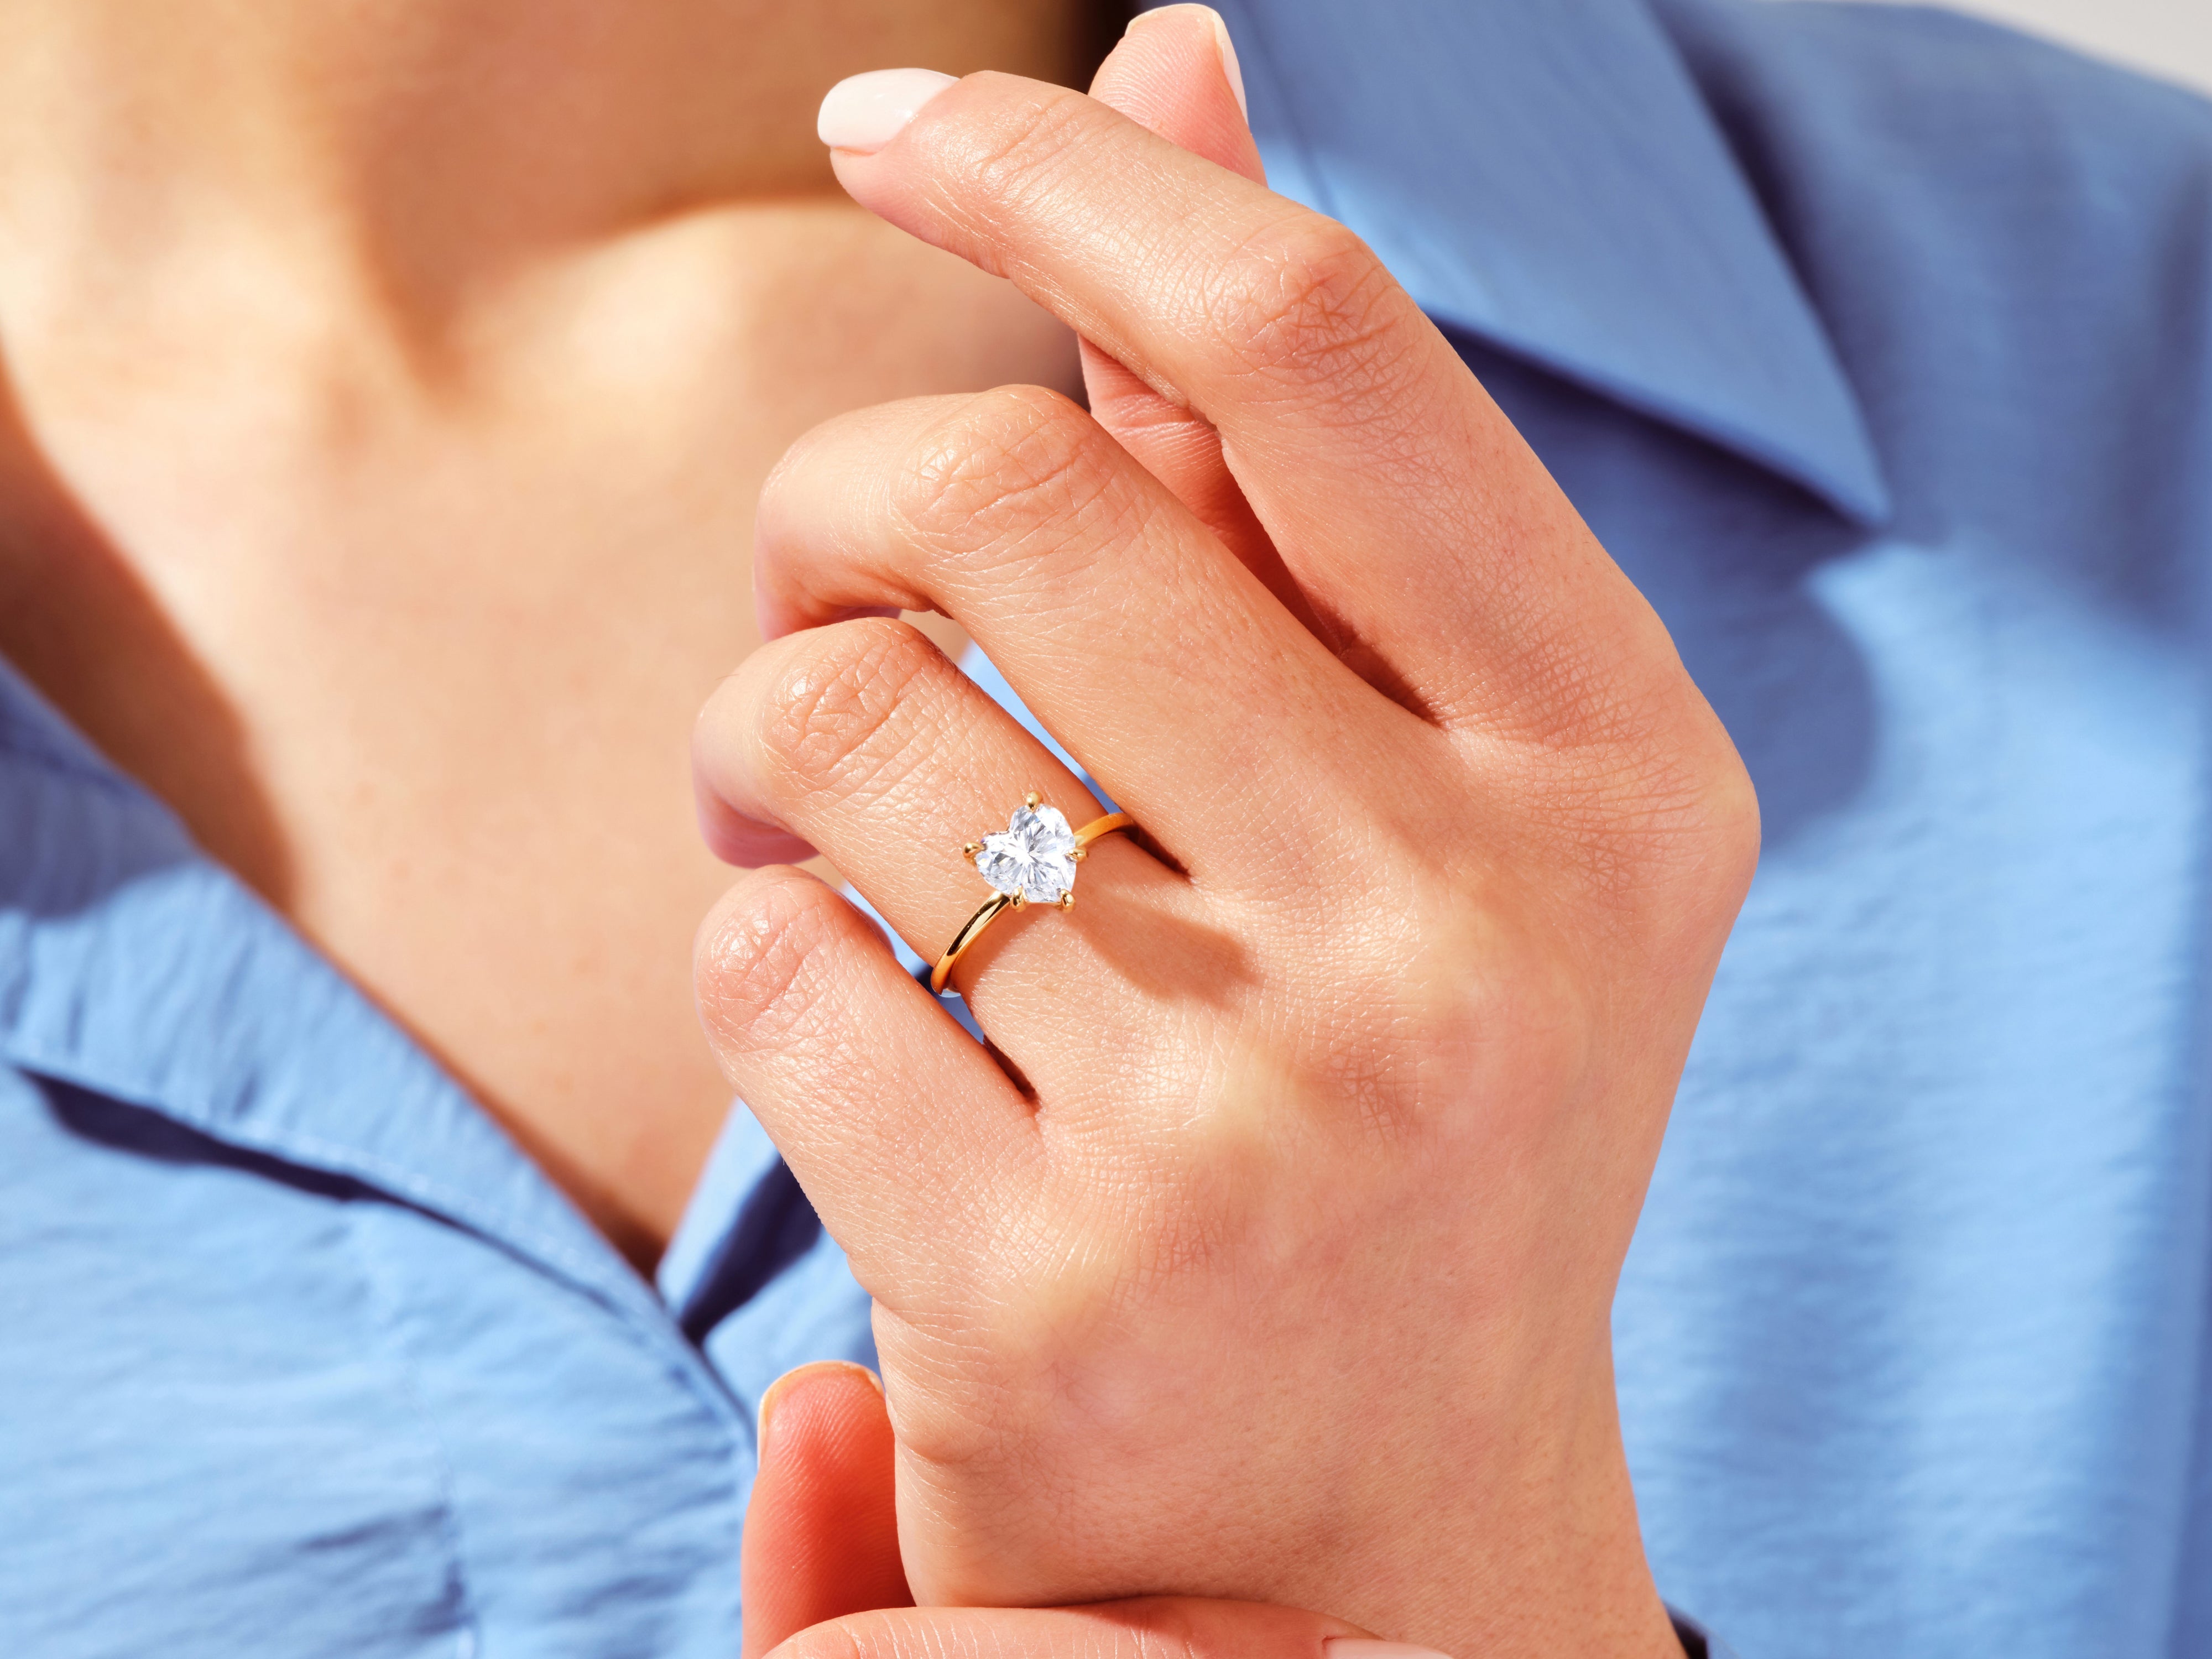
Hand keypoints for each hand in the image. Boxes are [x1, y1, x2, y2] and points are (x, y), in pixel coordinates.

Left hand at [694, 10, 1749, 1656]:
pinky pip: (762, 963)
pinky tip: (833, 1024)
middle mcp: (1473, 930)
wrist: (1373, 1543)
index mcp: (1606, 769)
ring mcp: (1269, 1122)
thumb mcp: (1431, 797)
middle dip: (839, 507)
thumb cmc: (1392, 1117)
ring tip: (813, 835)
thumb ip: (1291, 458)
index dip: (1076, 172)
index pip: (1306, 343)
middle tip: (830, 604)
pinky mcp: (1053, 1291)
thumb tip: (1179, 55)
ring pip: (837, 727)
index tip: (902, 122)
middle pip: (1001, 503)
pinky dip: (748, 952)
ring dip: (762, 739)